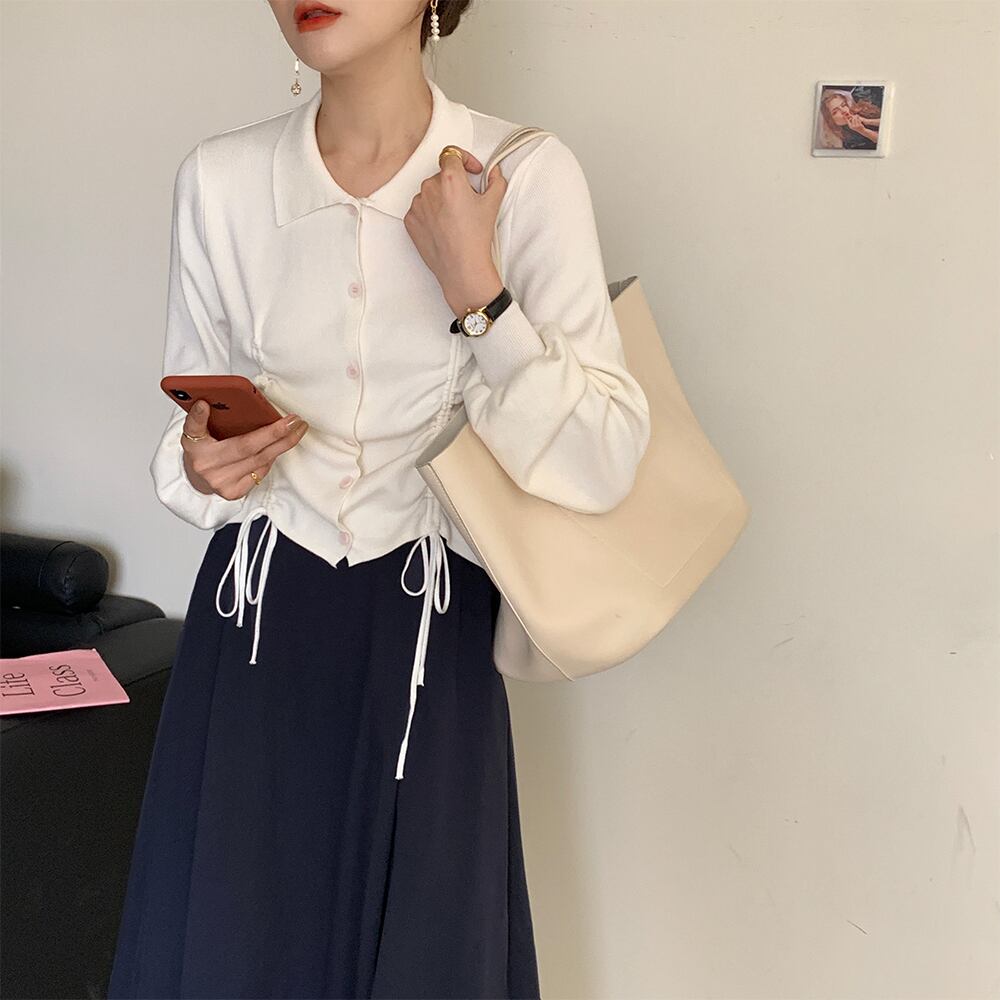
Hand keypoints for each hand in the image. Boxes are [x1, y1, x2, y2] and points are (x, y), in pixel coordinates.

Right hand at [180, 399, 308, 499]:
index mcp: (193, 445)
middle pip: (245, 446)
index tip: (203, 404)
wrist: (200, 477)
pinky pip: (261, 472)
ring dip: (282, 444)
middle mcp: (205, 465)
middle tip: (294, 420)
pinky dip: (272, 457)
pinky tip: (280, 446)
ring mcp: (220, 481)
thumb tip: (211, 402)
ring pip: (259, 460)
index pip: (193, 428)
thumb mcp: (200, 430)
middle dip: (275, 433)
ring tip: (297, 429)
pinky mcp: (233, 492)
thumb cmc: (206, 448)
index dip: (198, 417)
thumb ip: (206, 417)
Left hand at [403, 146, 506, 316]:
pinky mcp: (410, 220)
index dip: (464, 159)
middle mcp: (429, 188)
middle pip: (441, 175)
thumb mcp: (493, 204)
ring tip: (455, 219)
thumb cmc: (476, 238)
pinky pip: (420, 209)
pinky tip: (443, 227)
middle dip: (455, 184)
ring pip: (430, 192)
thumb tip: (494, 172)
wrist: (461, 268)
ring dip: (441, 199)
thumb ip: (496, 180)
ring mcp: (417, 205)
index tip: (471, 171)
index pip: (451, 154)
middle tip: (467, 202)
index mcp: (449, 179)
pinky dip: (430, 214)